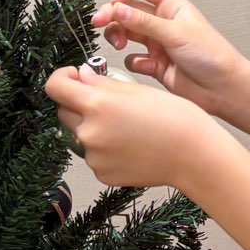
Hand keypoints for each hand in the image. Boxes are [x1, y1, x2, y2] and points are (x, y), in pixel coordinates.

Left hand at [44, 64, 229, 190]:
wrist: (194, 155)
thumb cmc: (175, 119)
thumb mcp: (137, 89)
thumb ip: (102, 82)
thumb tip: (80, 75)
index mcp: (98, 105)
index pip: (54, 87)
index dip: (61, 78)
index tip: (74, 77)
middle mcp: (90, 132)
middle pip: (63, 112)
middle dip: (77, 103)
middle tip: (104, 101)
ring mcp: (94, 157)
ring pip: (80, 135)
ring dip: (93, 127)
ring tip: (125, 127)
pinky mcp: (102, 174)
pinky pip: (94, 156)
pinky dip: (105, 149)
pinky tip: (129, 145)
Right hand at [92, 0, 248, 117]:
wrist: (223, 89)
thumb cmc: (213, 56)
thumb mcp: (177, 33)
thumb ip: (144, 22)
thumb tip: (117, 8)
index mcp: (170, 6)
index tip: (115, 1)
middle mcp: (161, 22)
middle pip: (126, 9)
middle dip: (111, 14)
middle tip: (99, 22)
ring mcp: (156, 43)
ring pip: (125, 33)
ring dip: (117, 36)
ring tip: (120, 44)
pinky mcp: (154, 64)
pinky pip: (132, 60)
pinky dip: (134, 62)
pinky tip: (148, 66)